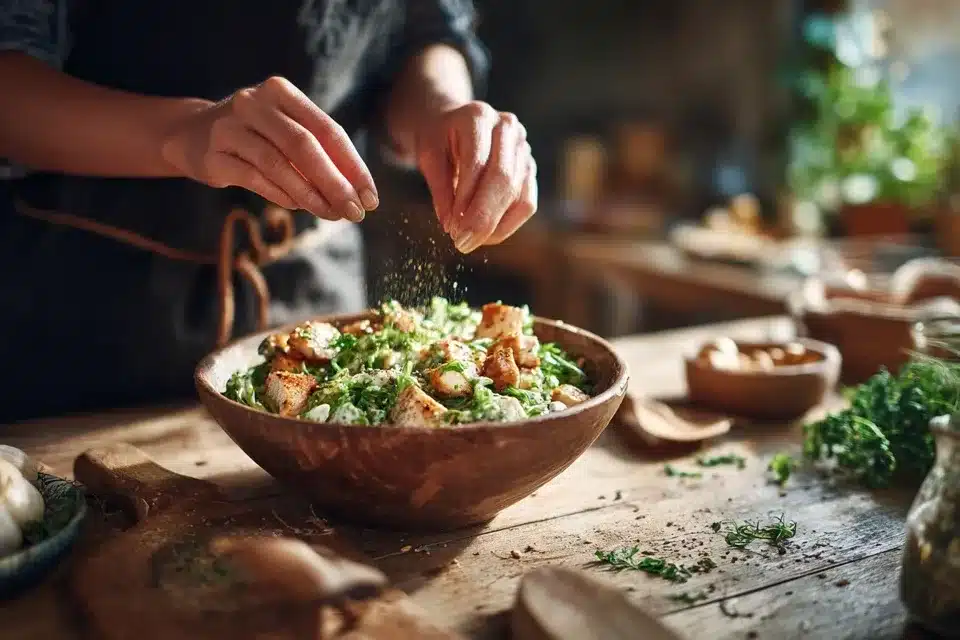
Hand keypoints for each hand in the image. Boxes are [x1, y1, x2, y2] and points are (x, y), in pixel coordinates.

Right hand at [161, 76, 377, 220]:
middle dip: (335, 183)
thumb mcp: (288, 132)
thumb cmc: (257, 136)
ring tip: (331, 215)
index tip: (370, 198)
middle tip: (355, 212)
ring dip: (310, 195)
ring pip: (278, 164)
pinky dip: (282, 195)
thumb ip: (321, 154)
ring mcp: (230, 127)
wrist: (193, 134)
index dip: (353, 166)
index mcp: (281, 92)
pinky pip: (255, 179)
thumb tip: (358, 192)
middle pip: (304, 146)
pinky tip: (299, 207)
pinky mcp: (213, 154)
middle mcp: (254, 103)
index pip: (328, 130)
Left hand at [415, 101, 536, 252]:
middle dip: (482, 217)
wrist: (454, 123)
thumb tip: (451, 225)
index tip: (451, 227)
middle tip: (462, 243)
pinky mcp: (529, 168)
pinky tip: (487, 236)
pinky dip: (508, 224)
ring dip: (495, 225)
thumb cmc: (438, 138)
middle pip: (503, 179)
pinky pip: (526, 203)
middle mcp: (507, 128)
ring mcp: (523, 148)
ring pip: (518, 195)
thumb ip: (440, 189)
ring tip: (472, 241)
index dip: (464, 198)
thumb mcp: (428, 157)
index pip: (476, 163)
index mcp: (478, 117)